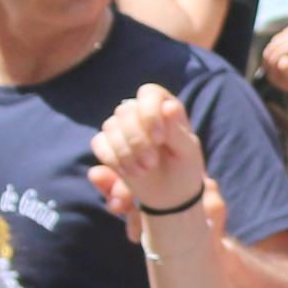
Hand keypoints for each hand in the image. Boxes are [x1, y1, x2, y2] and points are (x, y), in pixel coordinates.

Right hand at [85, 82, 213, 217]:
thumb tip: (169, 106)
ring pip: (110, 126)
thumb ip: (178, 131)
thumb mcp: (187, 152)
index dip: (149, 114)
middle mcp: (140, 111)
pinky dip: (112, 159)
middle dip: (137, 140)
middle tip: (152, 163)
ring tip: (144, 170)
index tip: (159, 139)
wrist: (170, 194)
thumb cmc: (184, 168)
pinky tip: (129, 172)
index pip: (148, 94)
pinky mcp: (107, 143)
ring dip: (125, 152)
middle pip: (125, 111)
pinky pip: (99, 143)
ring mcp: (121, 126)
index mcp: (164, 105)